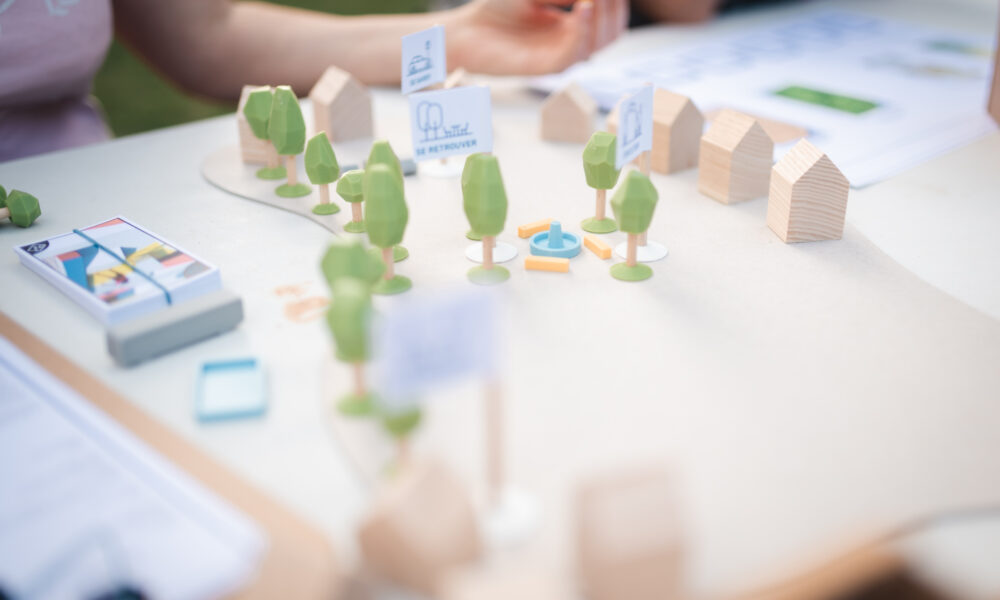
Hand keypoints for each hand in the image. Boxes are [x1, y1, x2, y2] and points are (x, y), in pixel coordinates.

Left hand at [447, 0, 627, 75]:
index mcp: (572, 24)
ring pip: (597, 46)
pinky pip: (573, 55)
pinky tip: (581, 11)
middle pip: (611, 33)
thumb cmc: (498, 7)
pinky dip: (582, 33)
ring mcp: (559, 56)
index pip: (609, 16)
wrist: (467, 29)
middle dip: (613, 10)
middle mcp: (570, 42)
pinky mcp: (545, 68)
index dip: (615, 2)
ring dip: (601, 20)